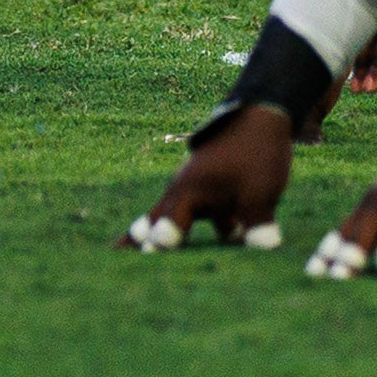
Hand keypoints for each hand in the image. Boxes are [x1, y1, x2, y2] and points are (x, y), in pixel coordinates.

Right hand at [122, 103, 293, 253]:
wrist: (259, 119)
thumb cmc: (255, 155)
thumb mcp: (260, 191)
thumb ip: (257, 222)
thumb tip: (265, 247)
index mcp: (189, 193)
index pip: (168, 227)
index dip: (159, 244)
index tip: (145, 256)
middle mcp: (182, 192)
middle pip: (153, 220)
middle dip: (135, 238)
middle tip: (111, 254)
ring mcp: (191, 189)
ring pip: (166, 215)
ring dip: (150, 231)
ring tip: (131, 247)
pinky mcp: (205, 190)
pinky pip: (186, 213)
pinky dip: (177, 227)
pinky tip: (187, 240)